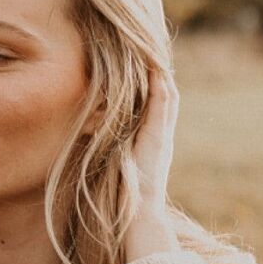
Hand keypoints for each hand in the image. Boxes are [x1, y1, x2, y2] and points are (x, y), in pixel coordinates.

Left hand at [120, 67, 179, 263]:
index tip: (148, 68)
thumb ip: (119, 152)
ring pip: (169, 97)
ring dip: (162, 75)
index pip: (159, 108)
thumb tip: (94, 140)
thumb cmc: (127, 193)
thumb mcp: (122, 165)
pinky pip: (163, 104)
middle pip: (168, 98)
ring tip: (155, 54)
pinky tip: (156, 70)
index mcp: (155, 141)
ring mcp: (163, 134)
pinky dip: (160, 86)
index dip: (157, 87)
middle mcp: (163, 136)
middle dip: (163, 76)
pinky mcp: (159, 135)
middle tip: (154, 54)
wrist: (139, 209)